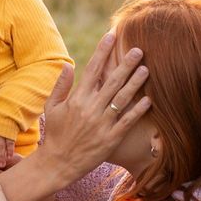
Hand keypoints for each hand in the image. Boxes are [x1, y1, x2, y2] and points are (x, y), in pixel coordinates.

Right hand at [32, 37, 147, 181]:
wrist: (58, 163)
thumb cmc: (55, 133)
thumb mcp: (52, 107)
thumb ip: (61, 85)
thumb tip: (68, 64)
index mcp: (77, 98)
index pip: (92, 69)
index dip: (102, 51)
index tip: (111, 36)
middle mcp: (91, 108)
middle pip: (112, 81)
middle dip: (125, 64)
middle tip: (138, 49)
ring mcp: (102, 124)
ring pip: (122, 98)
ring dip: (135, 83)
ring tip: (146, 69)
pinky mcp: (110, 138)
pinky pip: (127, 121)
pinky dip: (138, 110)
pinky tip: (148, 99)